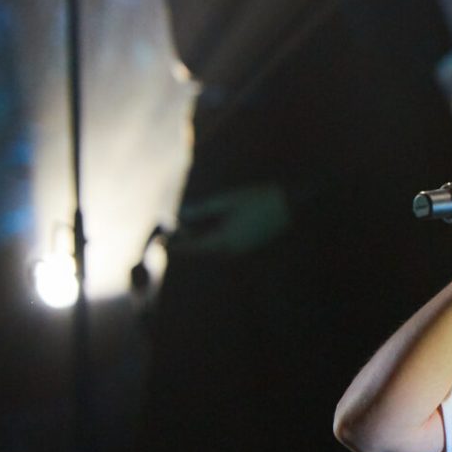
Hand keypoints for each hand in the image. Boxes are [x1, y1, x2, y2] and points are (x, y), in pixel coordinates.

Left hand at [171, 183, 290, 254]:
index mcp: (224, 241)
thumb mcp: (227, 200)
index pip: (193, 248)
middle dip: (187, 243)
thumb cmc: (258, 199)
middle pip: (202, 252)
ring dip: (201, 242)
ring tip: (189, 231)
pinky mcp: (250, 247)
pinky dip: (214, 241)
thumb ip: (202, 209)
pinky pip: (225, 247)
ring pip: (214, 251)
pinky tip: (212, 229)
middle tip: (173, 234)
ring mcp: (242, 250)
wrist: (290, 204)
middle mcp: (232, 251)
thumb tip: (181, 214)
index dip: (175, 245)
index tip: (161, 242)